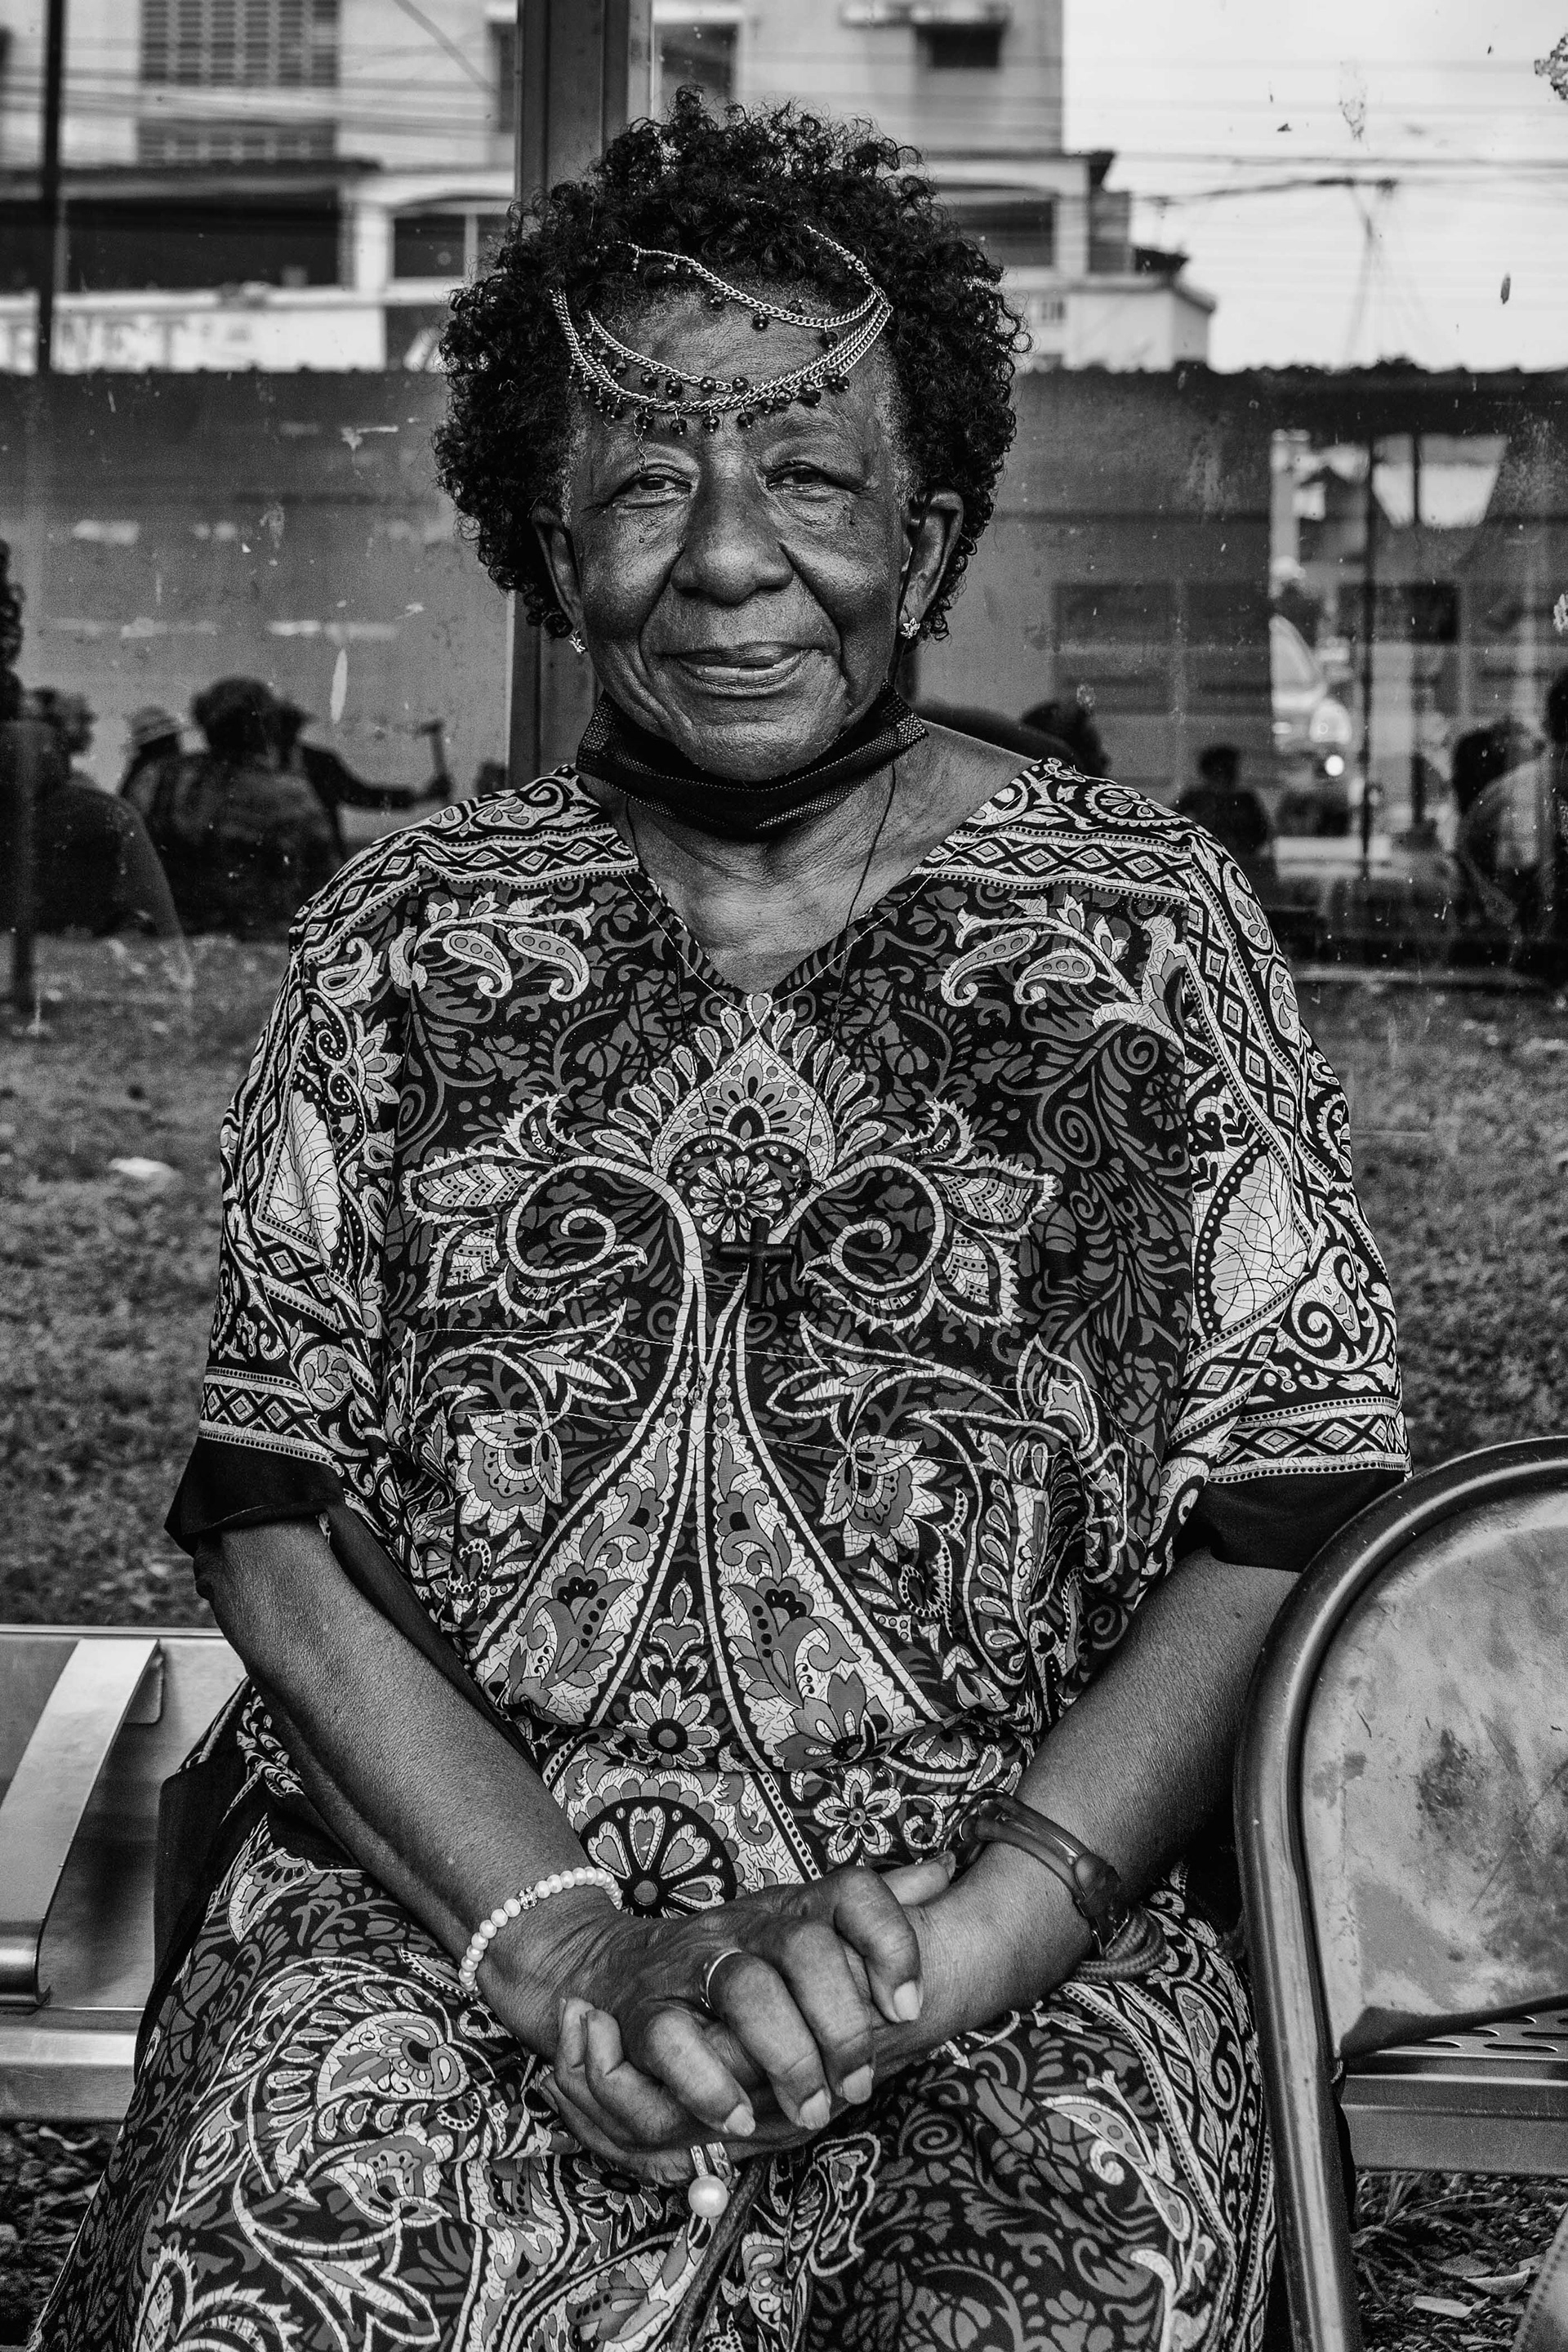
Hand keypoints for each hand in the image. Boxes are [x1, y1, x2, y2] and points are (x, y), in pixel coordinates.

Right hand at [496, 1856, 953, 2152]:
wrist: (612, 1967)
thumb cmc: (733, 1959)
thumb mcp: (802, 1928)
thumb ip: (873, 1908)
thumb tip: (946, 1873)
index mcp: (793, 1908)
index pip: (851, 1891)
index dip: (889, 1940)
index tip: (909, 2007)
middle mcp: (747, 1926)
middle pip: (804, 1948)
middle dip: (839, 2023)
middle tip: (858, 2087)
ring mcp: (693, 1962)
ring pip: (746, 1989)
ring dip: (786, 2056)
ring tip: (811, 2112)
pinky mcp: (644, 2009)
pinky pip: (673, 2039)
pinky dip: (707, 2084)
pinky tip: (737, 2118)